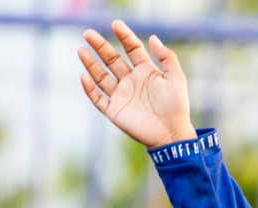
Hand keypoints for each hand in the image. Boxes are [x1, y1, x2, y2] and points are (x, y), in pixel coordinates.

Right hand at [78, 20, 196, 148]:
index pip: (132, 49)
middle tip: (88, 34)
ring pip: (101, 76)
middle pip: (112, 59)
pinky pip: (98, 98)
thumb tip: (152, 38)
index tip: (115, 24)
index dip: (124, 36)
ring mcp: (121, 95)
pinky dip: (89, 89)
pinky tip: (84, 77)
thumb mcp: (176, 78)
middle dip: (100, 46)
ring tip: (81, 50)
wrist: (172, 134)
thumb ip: (167, 57)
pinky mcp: (114, 111)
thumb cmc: (176, 106)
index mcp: (146, 71)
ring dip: (91, 64)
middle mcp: (131, 81)